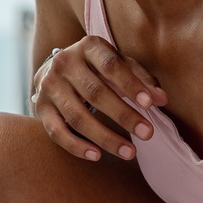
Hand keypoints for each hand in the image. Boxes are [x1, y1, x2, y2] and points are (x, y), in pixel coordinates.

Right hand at [33, 36, 167, 163]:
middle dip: (123, 116)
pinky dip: (77, 147)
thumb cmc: (97, 68)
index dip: (131, 86)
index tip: (150, 105)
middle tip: (147, 134)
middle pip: (95, 93)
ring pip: (77, 117)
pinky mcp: (40, 108)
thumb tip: (161, 99)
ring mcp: (49, 86)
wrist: (55, 70)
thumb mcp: (118, 64)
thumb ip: (140, 79)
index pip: (111, 66)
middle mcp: (64, 63)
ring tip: (129, 152)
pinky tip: (97, 156)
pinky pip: (57, 132)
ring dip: (105, 137)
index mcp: (88, 46)